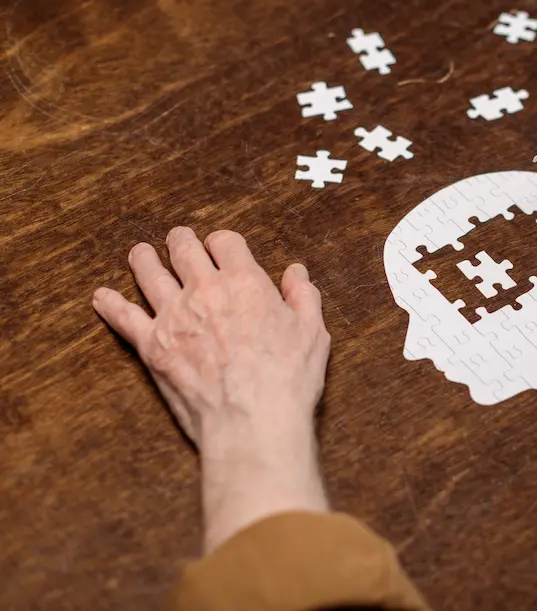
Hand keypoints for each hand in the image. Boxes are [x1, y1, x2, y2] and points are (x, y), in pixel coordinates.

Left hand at [93, 227, 331, 551]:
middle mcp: (205, 291)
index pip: (225, 243)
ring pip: (149, 274)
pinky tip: (102, 298)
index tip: (221, 247)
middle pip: (183, 250)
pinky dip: (111, 304)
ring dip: (144, 259)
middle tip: (177, 238)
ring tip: (140, 253)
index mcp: (245, 282)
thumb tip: (295, 273)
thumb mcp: (312, 331)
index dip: (222, 242)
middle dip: (180, 241)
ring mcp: (174, 316)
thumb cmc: (287, 378)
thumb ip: (303, 296)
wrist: (252, 420)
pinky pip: (124, 317)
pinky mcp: (153, 346)